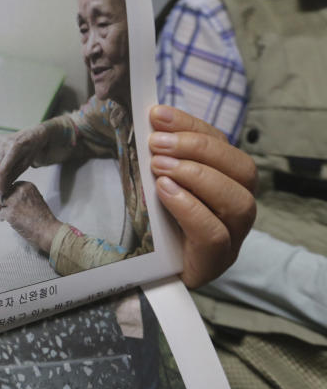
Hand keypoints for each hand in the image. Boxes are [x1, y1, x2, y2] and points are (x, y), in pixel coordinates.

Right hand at [0, 125, 48, 193]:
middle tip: (7, 180)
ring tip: (9, 168)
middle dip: (0, 177)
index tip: (1, 190)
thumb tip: (2, 188)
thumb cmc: (31, 150)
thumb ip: (13, 176)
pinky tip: (6, 159)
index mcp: (15, 148)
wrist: (33, 134)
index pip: (3, 170)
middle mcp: (5, 142)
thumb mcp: (26, 165)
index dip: (0, 182)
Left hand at [0, 181, 61, 252]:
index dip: (8, 193)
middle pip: (3, 193)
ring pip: (1, 203)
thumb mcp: (35, 197)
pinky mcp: (10, 213)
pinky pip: (1, 214)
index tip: (9, 200)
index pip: (10, 186)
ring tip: (9, 215)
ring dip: (3, 209)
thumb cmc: (43, 217)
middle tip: (5, 208)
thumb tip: (10, 196)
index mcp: (27, 186)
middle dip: (3, 201)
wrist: (47, 229)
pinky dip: (4, 218)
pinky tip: (11, 222)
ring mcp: (14, 202)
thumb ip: (23, 194)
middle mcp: (19, 191)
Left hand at [148, 105, 256, 288]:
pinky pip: (215, 234)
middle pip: (242, 169)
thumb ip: (157, 156)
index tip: (157, 114)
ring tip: (160, 166)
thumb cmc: (153, 222)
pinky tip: (165, 192)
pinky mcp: (216, 262)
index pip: (222, 144)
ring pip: (238, 201)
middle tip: (156, 143)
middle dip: (198, 148)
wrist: (146, 274)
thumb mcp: (153, 182)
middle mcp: (237, 207)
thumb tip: (146, 120)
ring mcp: (233, 237)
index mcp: (226, 180)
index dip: (191, 125)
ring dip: (197, 176)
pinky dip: (190, 208)